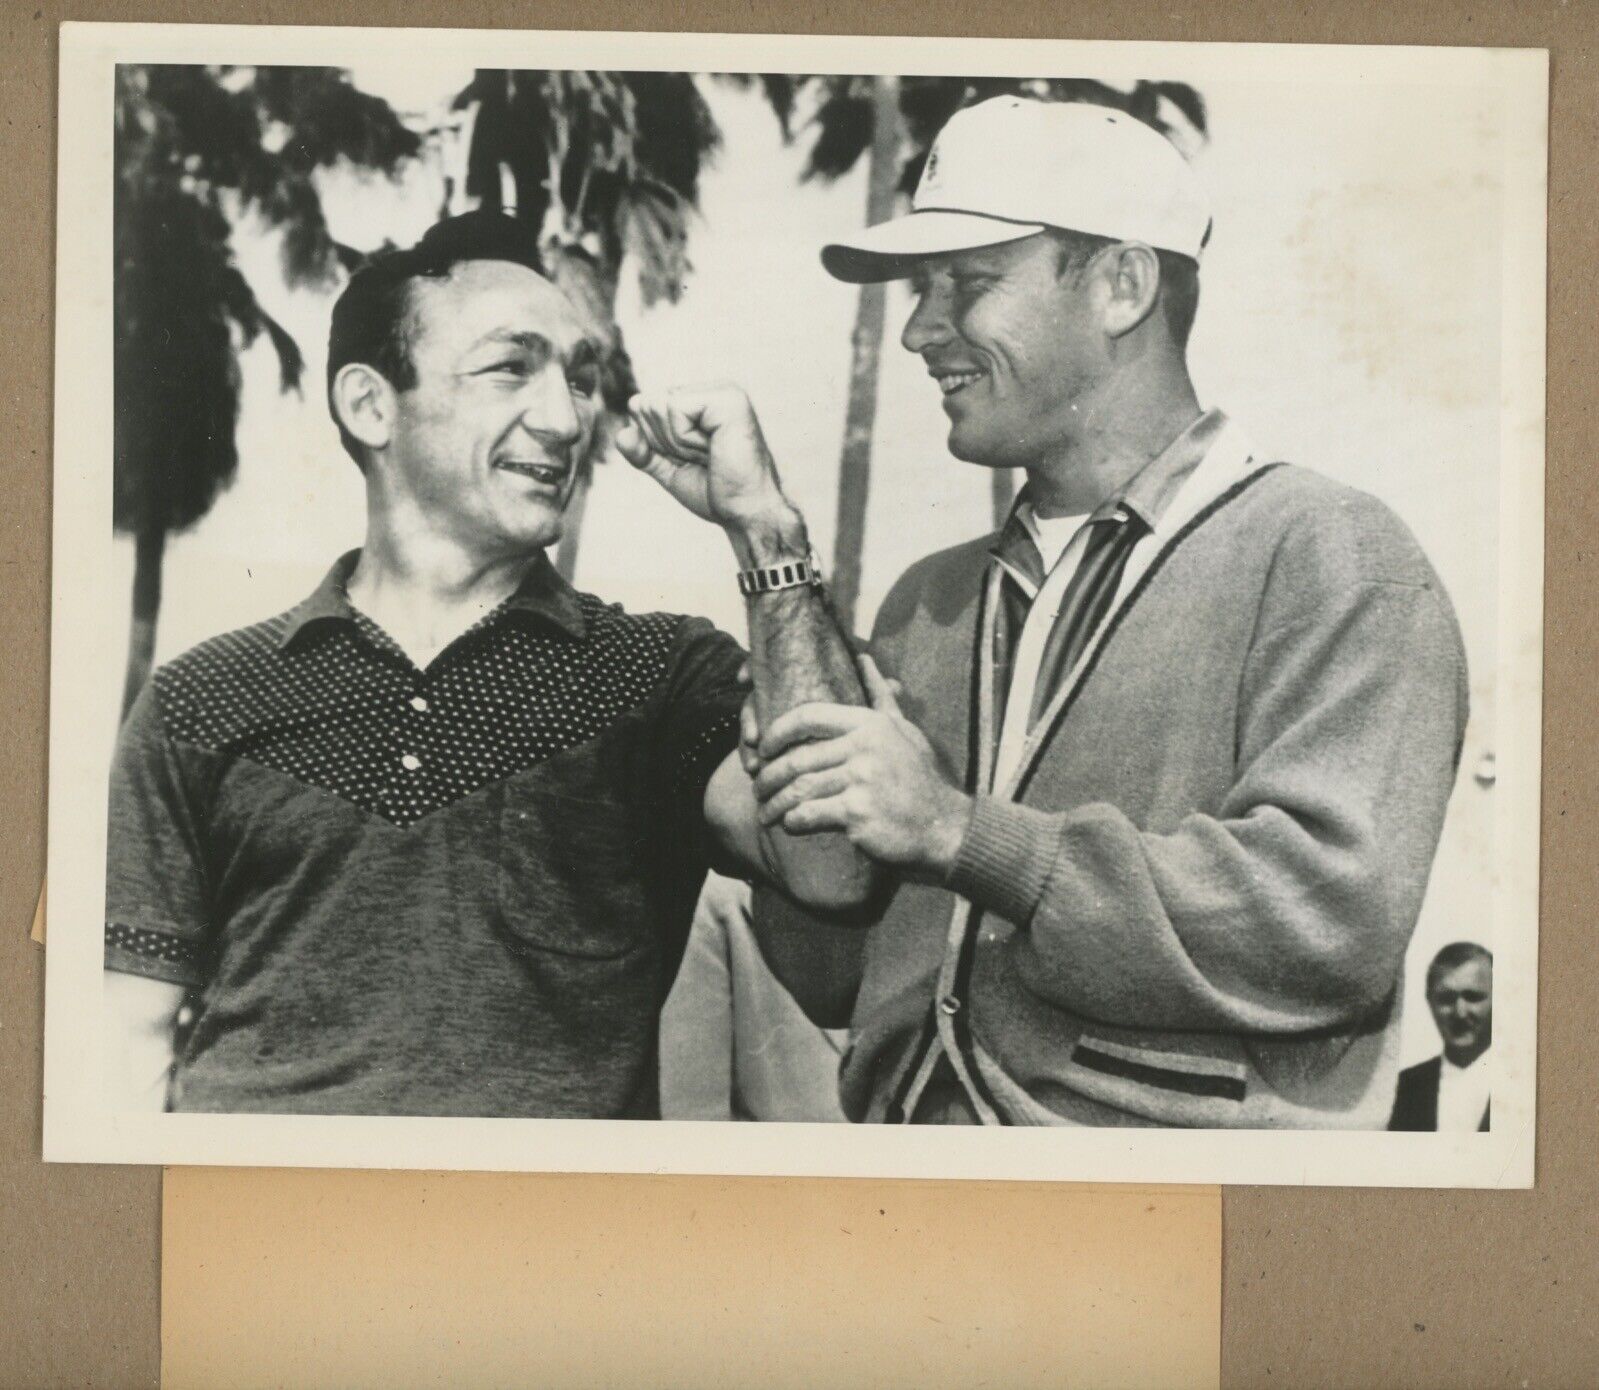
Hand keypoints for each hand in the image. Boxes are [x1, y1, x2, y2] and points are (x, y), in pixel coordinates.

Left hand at [615, 385, 796, 548]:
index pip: (643, 406)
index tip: (691, 459)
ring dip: (678, 442)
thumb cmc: (716, 493)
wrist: (745, 514)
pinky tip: (713, 448)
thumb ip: (643, 452)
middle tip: (702, 459)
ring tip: (710, 455)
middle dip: (665, 442)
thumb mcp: (669, 470)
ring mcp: (721, 390)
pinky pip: (675, 408)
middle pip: (647, 403)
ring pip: (658, 404)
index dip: (656, 442)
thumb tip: (621, 435)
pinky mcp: (727, 398)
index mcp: (699, 402)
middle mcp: (711, 390)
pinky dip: (685, 438)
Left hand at [752, 656, 970, 875]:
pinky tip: (789, 826)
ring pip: (798, 789)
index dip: (778, 732)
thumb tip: (865, 659)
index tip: (764, 747)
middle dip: (769, 777)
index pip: (809, 716)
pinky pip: (808, 814)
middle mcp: (864, 747)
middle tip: (759, 788)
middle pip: (797, 758)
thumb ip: (880, 697)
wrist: (944, 827)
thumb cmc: (921, 780)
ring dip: (775, 804)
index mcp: (870, 724)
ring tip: (767, 814)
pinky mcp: (857, 812)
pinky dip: (792, 822)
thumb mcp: (905, 731)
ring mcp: (861, 779)